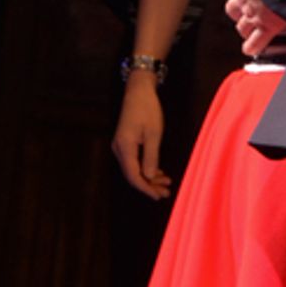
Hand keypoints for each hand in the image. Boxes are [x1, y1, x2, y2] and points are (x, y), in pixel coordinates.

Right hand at [112, 69, 171, 198]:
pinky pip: (134, 161)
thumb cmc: (147, 109)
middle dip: (149, 185)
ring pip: (134, 169)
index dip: (146, 188)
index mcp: (125, 147)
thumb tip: (149, 177)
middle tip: (166, 192)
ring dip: (149, 177)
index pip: (133, 176)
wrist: (138, 90)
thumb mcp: (154, 134)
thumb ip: (151, 157)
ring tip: (166, 183)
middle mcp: (119, 149)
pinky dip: (146, 168)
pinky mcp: (125, 143)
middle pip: (133, 175)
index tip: (158, 196)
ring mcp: (121, 146)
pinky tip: (158, 172)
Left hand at [211, 0, 285, 57]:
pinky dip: (252, 46)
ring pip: (240, 26)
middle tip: (243, 4)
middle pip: (230, 8)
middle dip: (234, 8)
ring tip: (249, 25)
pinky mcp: (267, 28)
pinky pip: (255, 43)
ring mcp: (253, 15)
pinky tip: (251, 47)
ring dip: (243, 25)